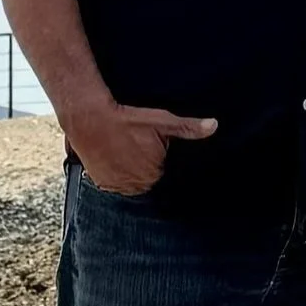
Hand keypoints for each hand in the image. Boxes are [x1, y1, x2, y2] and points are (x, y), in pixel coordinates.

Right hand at [62, 94, 216, 194]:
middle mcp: (138, 185)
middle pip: (147, 177)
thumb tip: (214, 126)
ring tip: (123, 150)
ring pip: (130, 180)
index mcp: (156, 174)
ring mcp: (118, 187)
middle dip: (144, 164)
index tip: (147, 146)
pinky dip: (114, 172)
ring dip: (129, 170)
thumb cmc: (128, 119)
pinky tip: (113, 156)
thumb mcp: (162, 121)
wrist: (90, 119)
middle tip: (135, 145)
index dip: (157, 157)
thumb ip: (189, 128)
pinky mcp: (102, 184)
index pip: (163, 171)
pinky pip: (114, 182)